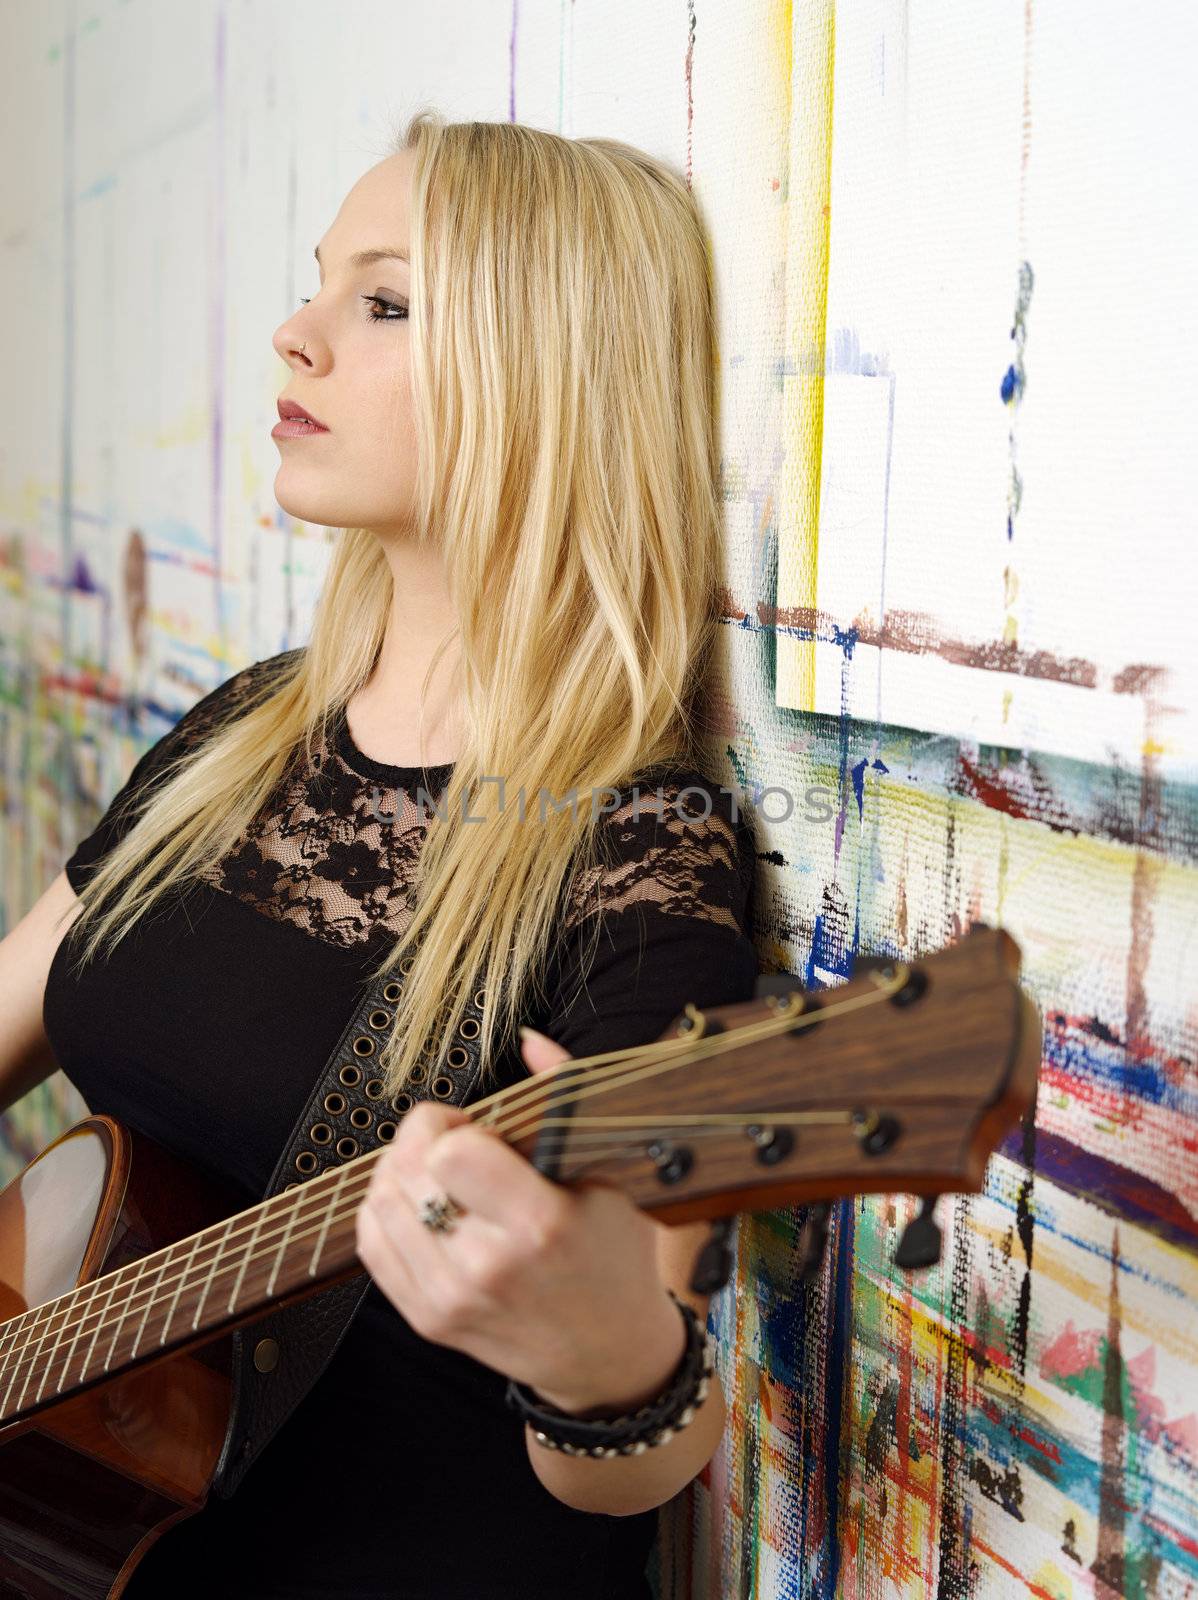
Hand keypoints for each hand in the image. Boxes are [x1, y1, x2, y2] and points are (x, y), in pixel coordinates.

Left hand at [354, 1026, 686, 1415]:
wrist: (608, 1353)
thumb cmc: (614, 1256)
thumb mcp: (608, 1174)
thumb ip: (565, 1096)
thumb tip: (530, 1040)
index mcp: (541, 1226)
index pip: (451, 1153)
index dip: (452, 1124)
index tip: (477, 1125)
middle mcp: (488, 1267)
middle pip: (408, 1172)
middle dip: (422, 1138)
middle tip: (456, 1142)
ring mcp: (451, 1299)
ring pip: (381, 1204)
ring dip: (400, 1171)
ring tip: (438, 1171)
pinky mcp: (428, 1320)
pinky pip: (371, 1246)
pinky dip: (385, 1209)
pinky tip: (420, 1201)